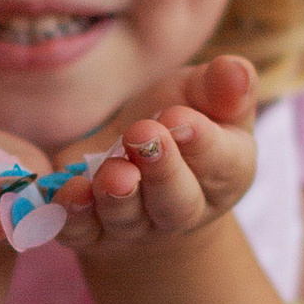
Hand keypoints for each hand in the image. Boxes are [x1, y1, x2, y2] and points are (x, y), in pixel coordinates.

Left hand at [50, 56, 258, 262]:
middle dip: (161, 171)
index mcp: (224, 173)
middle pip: (177, 203)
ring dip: (117, 195)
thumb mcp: (204, 94)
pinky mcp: (91, 232)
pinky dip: (72, 217)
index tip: (181, 118)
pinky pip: (80, 232)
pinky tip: (67, 193)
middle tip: (143, 135)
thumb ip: (222, 87)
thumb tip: (236, 71)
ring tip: (111, 172)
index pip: (222, 164)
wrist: (136, 158)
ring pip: (128, 218)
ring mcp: (136, 226)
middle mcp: (183, 208)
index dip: (203, 143)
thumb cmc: (180, 118)